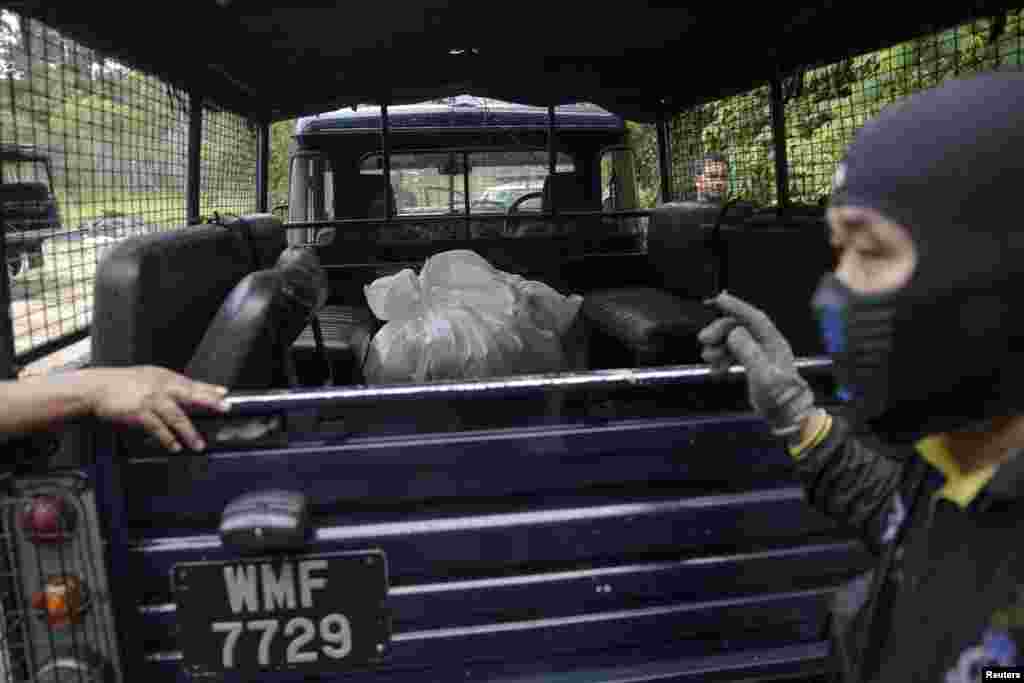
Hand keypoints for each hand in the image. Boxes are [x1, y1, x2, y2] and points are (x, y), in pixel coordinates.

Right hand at [82, 366, 228, 451]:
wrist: (97, 388)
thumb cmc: (123, 384)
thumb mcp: (149, 378)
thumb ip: (169, 386)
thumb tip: (189, 393)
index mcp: (164, 377)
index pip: (191, 383)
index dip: (209, 389)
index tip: (225, 394)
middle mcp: (160, 387)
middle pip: (190, 394)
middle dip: (209, 402)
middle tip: (225, 409)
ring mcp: (150, 400)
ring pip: (176, 416)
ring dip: (189, 432)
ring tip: (199, 445)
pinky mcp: (139, 413)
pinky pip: (157, 428)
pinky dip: (167, 438)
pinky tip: (174, 447)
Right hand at [698, 292, 815, 436]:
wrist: (786, 417)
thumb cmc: (779, 396)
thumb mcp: (762, 374)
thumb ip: (747, 351)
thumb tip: (733, 332)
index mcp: (773, 342)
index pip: (754, 318)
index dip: (736, 306)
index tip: (719, 299)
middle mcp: (767, 345)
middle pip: (739, 328)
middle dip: (720, 331)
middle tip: (703, 340)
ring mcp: (760, 355)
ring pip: (733, 341)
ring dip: (718, 347)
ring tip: (708, 359)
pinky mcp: (753, 367)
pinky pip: (733, 355)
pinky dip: (722, 360)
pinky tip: (715, 370)